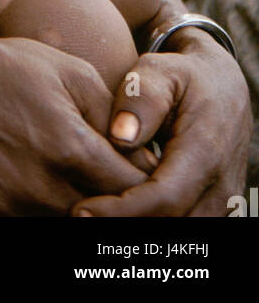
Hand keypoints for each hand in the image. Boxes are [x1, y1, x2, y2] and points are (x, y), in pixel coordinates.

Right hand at [0, 19, 148, 215]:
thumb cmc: (3, 67)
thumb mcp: (67, 70)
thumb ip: (112, 112)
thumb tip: (143, 153)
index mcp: (70, 147)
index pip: (132, 189)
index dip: (142, 182)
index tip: (138, 172)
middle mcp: (41, 186)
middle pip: (100, 216)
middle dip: (108, 199)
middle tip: (98, 176)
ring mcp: (7, 207)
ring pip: (60, 224)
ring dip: (70, 206)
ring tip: (58, 173)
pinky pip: (17, 226)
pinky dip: (28, 211)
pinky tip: (22, 181)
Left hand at [71, 38, 252, 216]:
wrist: (222, 87)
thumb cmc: (184, 77)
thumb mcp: (161, 71)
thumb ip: (141, 97)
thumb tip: (121, 137)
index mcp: (205, 151)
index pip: (165, 199)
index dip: (122, 210)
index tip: (82, 210)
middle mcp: (220, 185)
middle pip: (171, 224)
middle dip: (123, 225)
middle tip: (79, 214)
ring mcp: (221, 201)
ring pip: (179, 231)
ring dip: (136, 226)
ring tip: (95, 213)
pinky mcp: (213, 208)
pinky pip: (184, 225)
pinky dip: (150, 223)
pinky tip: (116, 212)